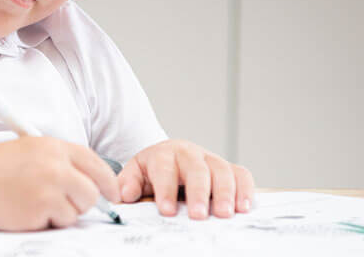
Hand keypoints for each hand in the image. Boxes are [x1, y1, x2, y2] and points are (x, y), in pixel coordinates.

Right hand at [0, 136, 119, 230]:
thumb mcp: (28, 150)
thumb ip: (58, 161)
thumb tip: (87, 182)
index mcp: (53, 146)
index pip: (94, 162)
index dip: (107, 181)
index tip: (113, 194)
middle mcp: (54, 164)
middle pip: (91, 191)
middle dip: (81, 201)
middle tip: (62, 201)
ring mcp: (48, 188)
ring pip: (76, 211)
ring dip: (60, 213)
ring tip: (33, 201)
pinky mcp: (39, 210)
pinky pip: (57, 224)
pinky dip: (44, 222)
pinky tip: (24, 209)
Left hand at [118, 139, 254, 219]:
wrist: (170, 158)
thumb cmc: (153, 170)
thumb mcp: (136, 173)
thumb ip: (128, 183)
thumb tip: (124, 195)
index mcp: (163, 153)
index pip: (164, 168)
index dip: (165, 189)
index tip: (166, 210)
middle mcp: (189, 153)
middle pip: (196, 168)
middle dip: (198, 192)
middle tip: (198, 215)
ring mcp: (210, 159)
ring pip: (221, 169)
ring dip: (224, 192)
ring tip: (224, 214)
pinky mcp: (228, 169)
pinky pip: (241, 174)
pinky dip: (245, 189)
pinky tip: (244, 207)